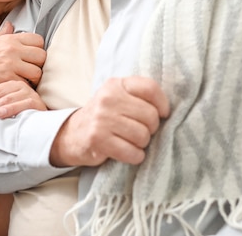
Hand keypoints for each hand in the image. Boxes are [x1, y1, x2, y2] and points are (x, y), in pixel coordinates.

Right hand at [0, 22, 45, 89]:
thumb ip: (3, 34)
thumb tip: (10, 25)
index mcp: (10, 39)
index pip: (38, 40)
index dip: (37, 49)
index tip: (31, 57)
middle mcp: (13, 50)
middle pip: (42, 56)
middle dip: (38, 65)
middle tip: (30, 70)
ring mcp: (11, 65)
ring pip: (37, 72)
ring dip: (33, 79)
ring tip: (25, 80)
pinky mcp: (6, 79)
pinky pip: (26, 84)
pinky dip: (23, 88)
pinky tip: (16, 87)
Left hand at [0, 80, 46, 124]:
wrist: (42, 128)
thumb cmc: (21, 116)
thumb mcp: (0, 105)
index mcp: (12, 85)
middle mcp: (21, 87)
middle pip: (0, 96)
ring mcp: (30, 94)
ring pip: (8, 100)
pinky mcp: (37, 103)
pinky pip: (22, 105)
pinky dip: (11, 109)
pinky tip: (0, 114)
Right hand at [49, 76, 169, 167]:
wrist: (73, 134)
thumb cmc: (105, 116)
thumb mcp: (118, 97)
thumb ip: (139, 96)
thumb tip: (169, 110)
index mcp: (116, 84)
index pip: (150, 88)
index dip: (162, 104)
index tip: (163, 114)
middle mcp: (108, 98)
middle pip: (150, 115)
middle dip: (151, 128)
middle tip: (141, 131)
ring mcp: (101, 119)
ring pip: (143, 135)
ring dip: (142, 143)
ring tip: (132, 141)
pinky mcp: (98, 139)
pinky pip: (132, 152)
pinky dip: (135, 156)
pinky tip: (129, 152)